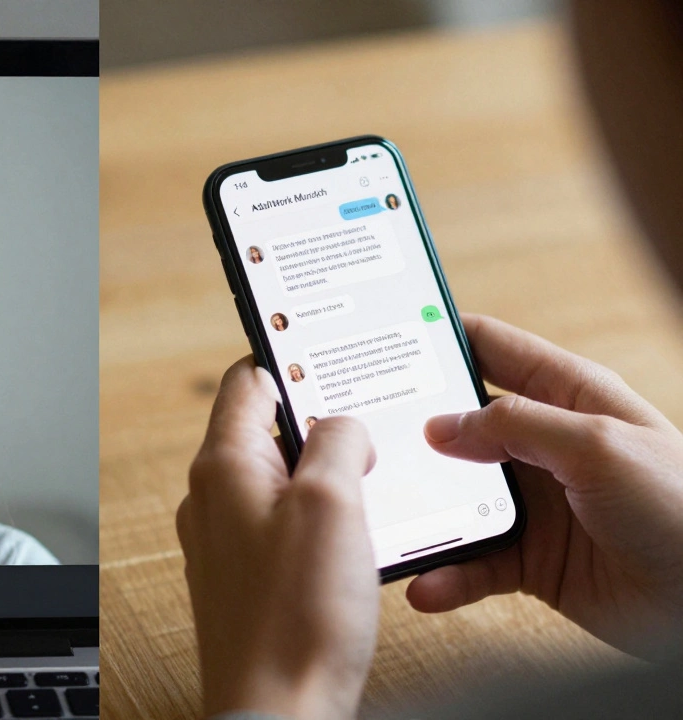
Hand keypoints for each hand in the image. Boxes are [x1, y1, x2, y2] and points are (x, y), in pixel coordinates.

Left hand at [177, 357, 377, 718]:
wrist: (278, 711)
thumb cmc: (295, 618)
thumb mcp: (333, 504)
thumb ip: (338, 443)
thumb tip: (343, 426)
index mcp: (222, 466)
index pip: (247, 381)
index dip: (291, 361)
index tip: (330, 354)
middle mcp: (213, 498)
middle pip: (266, 430)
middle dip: (320, 424)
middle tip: (370, 427)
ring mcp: (226, 539)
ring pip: (280, 480)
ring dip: (326, 476)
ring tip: (373, 484)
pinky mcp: (247, 577)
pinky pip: (284, 526)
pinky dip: (320, 520)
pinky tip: (355, 538)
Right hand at [409, 314, 682, 656]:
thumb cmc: (681, 507)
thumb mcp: (596, 445)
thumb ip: (515, 425)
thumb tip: (441, 425)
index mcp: (567, 395)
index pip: (490, 348)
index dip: (439, 337)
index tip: (384, 338)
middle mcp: (544, 445)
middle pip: (458, 425)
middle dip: (410, 431)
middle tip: (356, 432)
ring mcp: (536, 503)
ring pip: (455, 498)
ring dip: (421, 511)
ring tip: (382, 518)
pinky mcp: (531, 560)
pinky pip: (474, 564)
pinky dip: (447, 575)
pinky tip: (426, 584)